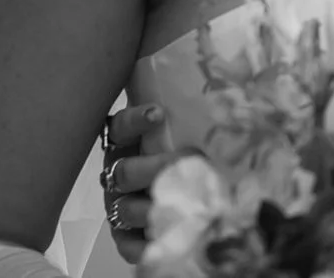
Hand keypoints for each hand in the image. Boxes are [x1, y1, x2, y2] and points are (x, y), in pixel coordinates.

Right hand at [100, 103, 191, 263]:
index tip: (158, 114)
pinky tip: (160, 242)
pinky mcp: (124, 236)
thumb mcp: (184, 131)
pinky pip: (126, 244)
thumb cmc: (185, 153)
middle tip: (183, 165)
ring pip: (124, 207)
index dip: (136, 120)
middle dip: (153, 168)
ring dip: (151, 206)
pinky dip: (143, 245)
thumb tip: (215, 87)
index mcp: (128, 143)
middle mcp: (118, 172)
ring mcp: (118, 204)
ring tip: (181, 205)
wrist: (192, 196)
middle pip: (123, 171)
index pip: (121, 126)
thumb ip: (187, 115)